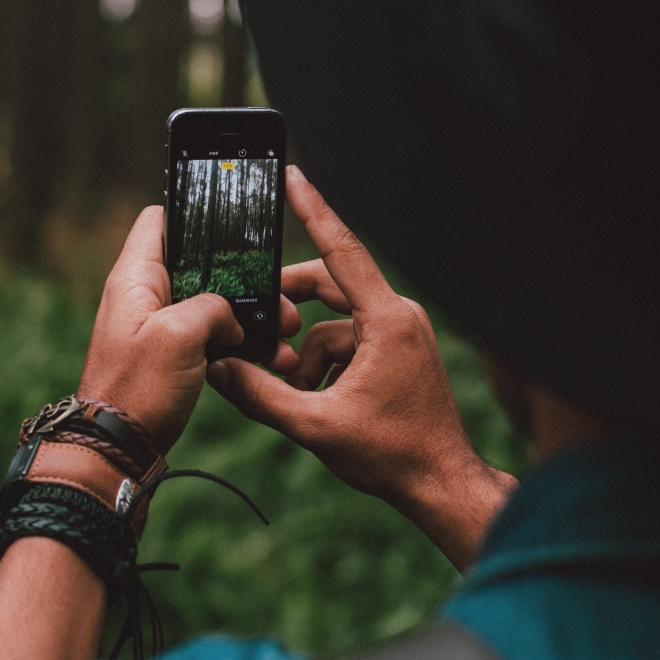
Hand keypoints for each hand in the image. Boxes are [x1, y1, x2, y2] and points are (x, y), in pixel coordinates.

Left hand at [79, 205, 300, 454]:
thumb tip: (231, 317)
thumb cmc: (137, 391)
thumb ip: (212, 306)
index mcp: (135, 278)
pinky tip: (269, 357)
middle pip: (199, 264)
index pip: (159, 219)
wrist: (117, 451)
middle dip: (243, 279)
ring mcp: (157, 328)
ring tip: (284, 333)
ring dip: (248, 316)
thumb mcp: (178, 334)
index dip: (195, 217)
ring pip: (212, 304)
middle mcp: (143, 296)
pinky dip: (239, 343)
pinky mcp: (170, 357)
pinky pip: (210, 337)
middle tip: (277, 300)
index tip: (235, 230)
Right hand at [207, 169, 515, 567]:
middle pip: (328, 285)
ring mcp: (401, 333)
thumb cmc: (392, 455)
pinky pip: (349, 340)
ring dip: (306, 351)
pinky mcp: (398, 351)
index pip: (342, 251)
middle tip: (254, 322)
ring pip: (334, 321)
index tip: (293, 175)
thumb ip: (261, 395)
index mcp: (386, 320)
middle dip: (288, 305)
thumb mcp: (315, 426)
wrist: (441, 484)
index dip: (313, 210)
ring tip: (294, 392)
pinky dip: (325, 364)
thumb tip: (218, 371)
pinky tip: (316, 399)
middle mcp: (398, 316)